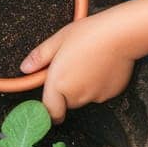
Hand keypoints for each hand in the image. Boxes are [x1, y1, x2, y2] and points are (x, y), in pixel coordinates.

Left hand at [22, 14, 136, 122]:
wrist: (122, 34)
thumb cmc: (90, 34)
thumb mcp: (58, 40)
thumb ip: (40, 57)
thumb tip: (25, 68)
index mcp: (58, 84)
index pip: (50, 112)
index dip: (48, 111)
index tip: (48, 105)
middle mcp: (76, 95)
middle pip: (67, 102)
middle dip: (66, 90)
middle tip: (72, 67)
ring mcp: (95, 96)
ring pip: (84, 97)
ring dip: (83, 87)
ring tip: (88, 63)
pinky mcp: (111, 94)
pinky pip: (100, 93)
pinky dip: (99, 85)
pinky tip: (101, 66)